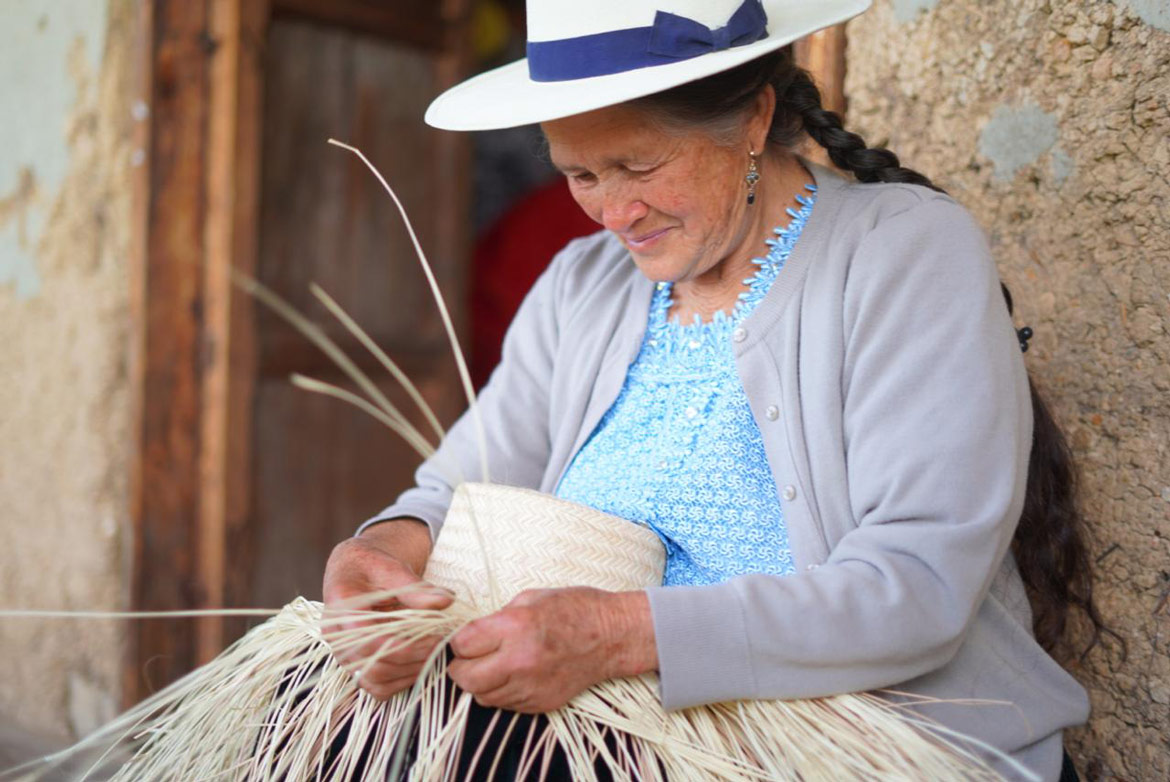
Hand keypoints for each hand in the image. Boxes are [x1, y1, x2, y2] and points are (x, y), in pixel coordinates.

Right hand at [322, 519, 451, 699]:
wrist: (356, 570)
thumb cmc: (372, 565)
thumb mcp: (393, 567)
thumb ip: (416, 587)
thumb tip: (444, 601)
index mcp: (341, 606)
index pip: (366, 638)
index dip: (403, 644)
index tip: (434, 638)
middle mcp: (336, 635)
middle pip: (371, 664)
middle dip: (411, 658)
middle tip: (440, 644)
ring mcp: (344, 653)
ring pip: (373, 680)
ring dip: (407, 672)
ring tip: (433, 653)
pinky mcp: (355, 664)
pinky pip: (375, 687)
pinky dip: (400, 681)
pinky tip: (419, 662)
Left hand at [447, 587, 655, 712]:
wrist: (612, 636)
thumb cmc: (574, 609)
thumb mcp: (531, 598)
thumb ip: (497, 618)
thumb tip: (473, 634)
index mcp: (515, 627)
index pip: (462, 645)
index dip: (458, 640)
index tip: (466, 637)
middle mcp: (520, 661)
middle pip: (464, 677)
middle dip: (461, 665)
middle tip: (471, 655)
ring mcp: (531, 687)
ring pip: (481, 696)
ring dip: (480, 682)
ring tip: (494, 665)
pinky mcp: (541, 704)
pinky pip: (505, 705)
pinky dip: (502, 692)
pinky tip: (514, 675)